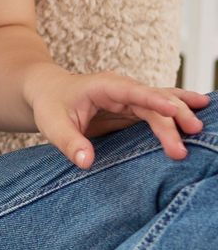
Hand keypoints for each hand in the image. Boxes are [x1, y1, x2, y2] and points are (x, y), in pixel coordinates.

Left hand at [27, 66, 209, 167]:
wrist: (49, 92)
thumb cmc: (50, 105)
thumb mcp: (52, 124)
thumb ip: (69, 142)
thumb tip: (86, 162)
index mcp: (105, 87)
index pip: (134, 92)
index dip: (154, 100)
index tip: (173, 109)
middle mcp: (123, 89)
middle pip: (154, 101)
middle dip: (173, 117)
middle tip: (191, 135)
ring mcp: (131, 98)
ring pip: (162, 104)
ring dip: (181, 113)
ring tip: (201, 125)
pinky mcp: (134, 109)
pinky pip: (159, 110)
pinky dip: (178, 112)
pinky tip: (198, 112)